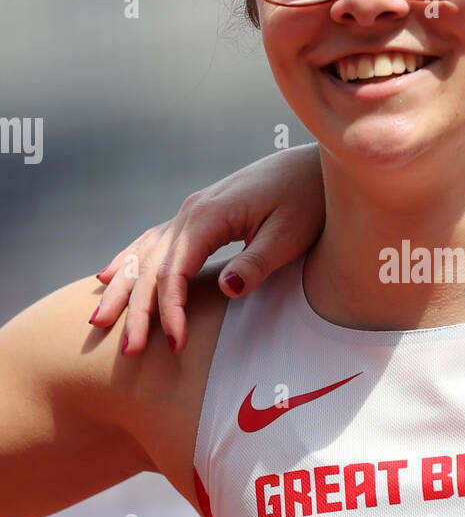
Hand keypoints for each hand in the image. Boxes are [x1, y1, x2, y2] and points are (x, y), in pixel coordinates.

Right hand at [89, 145, 323, 353]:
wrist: (314, 166)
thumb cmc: (307, 200)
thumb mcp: (289, 235)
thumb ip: (256, 263)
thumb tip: (224, 289)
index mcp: (209, 217)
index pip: (174, 271)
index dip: (170, 311)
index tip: (175, 344)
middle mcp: (191, 211)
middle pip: (151, 266)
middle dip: (137, 311)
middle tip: (128, 351)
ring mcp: (192, 211)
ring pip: (145, 253)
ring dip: (123, 289)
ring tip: (99, 321)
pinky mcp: (199, 214)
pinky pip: (154, 240)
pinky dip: (130, 260)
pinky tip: (110, 276)